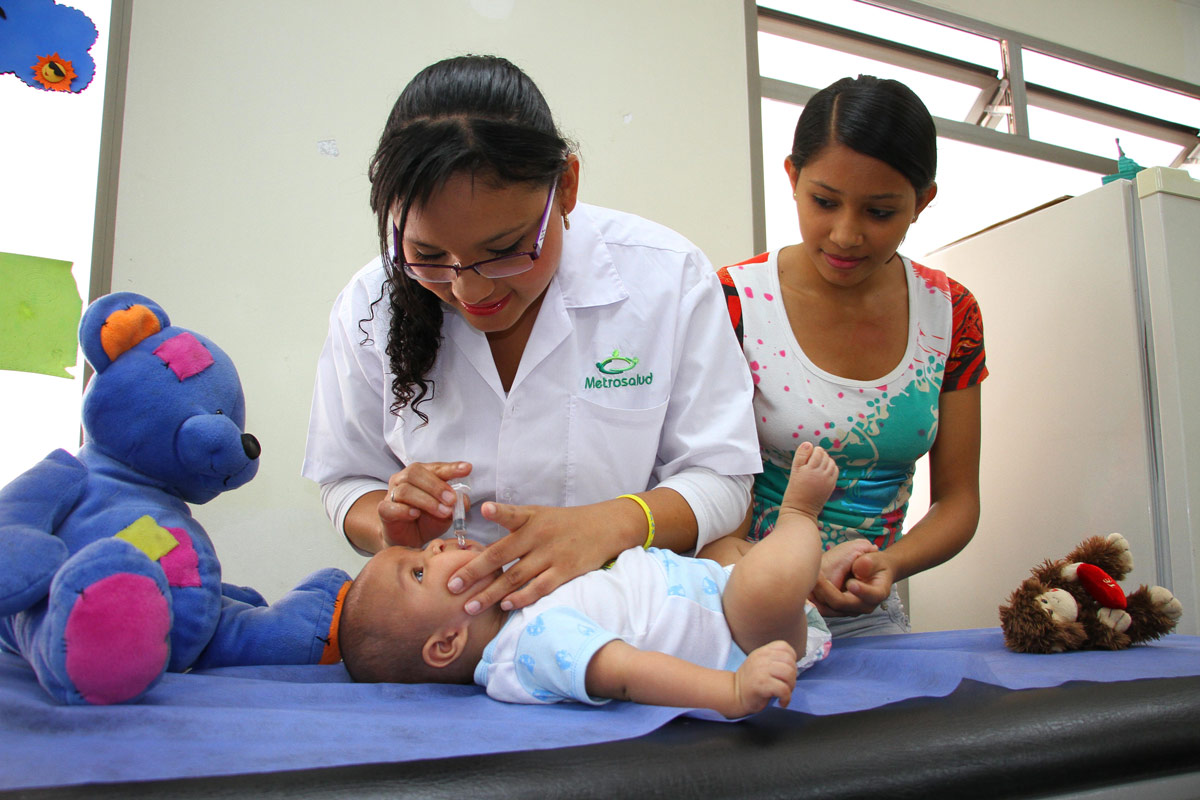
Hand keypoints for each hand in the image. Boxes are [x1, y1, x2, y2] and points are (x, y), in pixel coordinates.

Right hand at [378, 461, 470, 548]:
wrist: (408, 540)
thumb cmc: (427, 520)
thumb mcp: (447, 512)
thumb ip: (456, 504)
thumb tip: (464, 500)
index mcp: (421, 474)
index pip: (435, 467)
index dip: (451, 467)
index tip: (467, 469)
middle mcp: (403, 479)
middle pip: (415, 473)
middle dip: (437, 486)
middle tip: (452, 500)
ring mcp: (391, 494)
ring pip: (405, 490)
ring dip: (427, 501)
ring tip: (443, 512)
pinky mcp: (383, 510)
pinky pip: (390, 507)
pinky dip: (404, 510)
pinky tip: (415, 514)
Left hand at [448, 501, 621, 614]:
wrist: (605, 527)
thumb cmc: (564, 522)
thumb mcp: (540, 514)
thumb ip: (514, 522)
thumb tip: (484, 532)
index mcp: (531, 518)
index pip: (512, 514)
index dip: (499, 512)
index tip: (485, 509)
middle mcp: (539, 536)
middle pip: (502, 554)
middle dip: (475, 571)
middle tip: (452, 585)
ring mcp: (552, 555)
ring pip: (516, 577)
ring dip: (491, 593)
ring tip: (470, 606)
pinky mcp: (565, 571)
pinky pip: (539, 588)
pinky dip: (521, 598)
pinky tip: (505, 605)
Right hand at [729, 640, 796, 717]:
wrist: (734, 695)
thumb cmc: (751, 682)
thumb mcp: (760, 663)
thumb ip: (774, 659)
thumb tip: (794, 665)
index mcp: (762, 651)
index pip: (784, 647)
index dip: (791, 659)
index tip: (786, 672)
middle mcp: (761, 658)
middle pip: (790, 662)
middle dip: (793, 676)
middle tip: (785, 686)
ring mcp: (760, 670)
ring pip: (789, 674)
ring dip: (791, 687)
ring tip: (783, 693)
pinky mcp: (761, 684)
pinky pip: (783, 689)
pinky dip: (786, 698)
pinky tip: (781, 702)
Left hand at [809, 539, 876, 615]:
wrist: (871, 570)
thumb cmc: (873, 562)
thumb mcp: (875, 557)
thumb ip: (869, 561)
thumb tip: (859, 568)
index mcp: (878, 593)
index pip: (871, 596)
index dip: (862, 591)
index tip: (851, 583)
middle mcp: (863, 605)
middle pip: (842, 603)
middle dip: (826, 590)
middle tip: (815, 574)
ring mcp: (847, 609)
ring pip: (827, 608)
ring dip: (814, 595)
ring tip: (804, 580)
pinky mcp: (834, 608)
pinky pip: (819, 608)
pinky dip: (810, 599)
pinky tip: (801, 589)